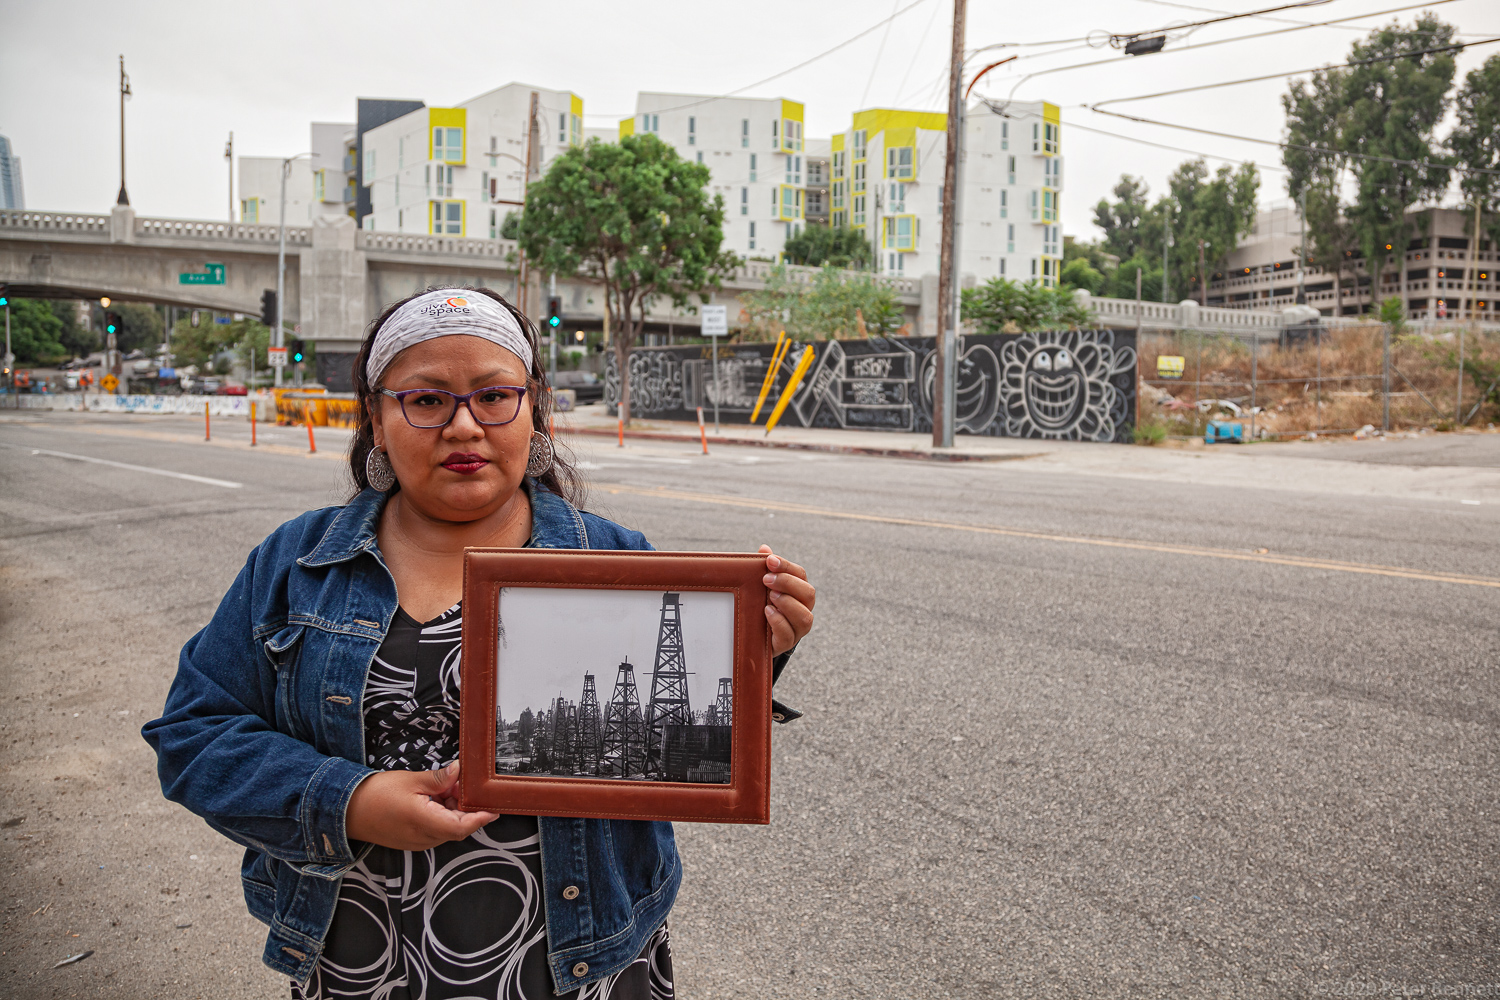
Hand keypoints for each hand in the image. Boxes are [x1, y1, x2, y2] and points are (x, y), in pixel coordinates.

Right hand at [345, 761, 499, 851]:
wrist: (347, 811)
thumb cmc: (375, 795)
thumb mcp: (410, 780)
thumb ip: (438, 779)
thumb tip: (459, 771)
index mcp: (424, 822)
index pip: (461, 826)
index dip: (480, 818)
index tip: (493, 808)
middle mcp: (423, 838)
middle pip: (457, 827)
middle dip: (465, 806)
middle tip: (461, 783)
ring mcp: (417, 842)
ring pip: (446, 828)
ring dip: (452, 810)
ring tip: (444, 787)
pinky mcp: (411, 841)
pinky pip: (435, 830)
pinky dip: (441, 815)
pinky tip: (434, 797)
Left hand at [759, 544, 814, 656]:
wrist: (753, 638)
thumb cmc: (760, 607)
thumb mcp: (761, 588)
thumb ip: (765, 570)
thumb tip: (764, 548)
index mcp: (798, 592)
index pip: (800, 575)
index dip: (787, 566)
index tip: (770, 561)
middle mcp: (803, 609)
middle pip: (808, 593)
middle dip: (788, 583)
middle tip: (766, 579)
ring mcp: (797, 629)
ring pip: (804, 617)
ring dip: (787, 603)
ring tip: (769, 596)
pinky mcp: (786, 643)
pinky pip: (788, 634)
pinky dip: (778, 621)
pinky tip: (767, 612)